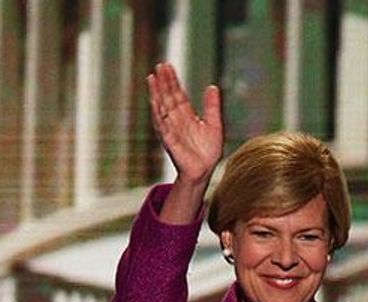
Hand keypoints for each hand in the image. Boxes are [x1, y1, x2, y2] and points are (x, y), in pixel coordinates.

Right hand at [147, 62, 222, 183]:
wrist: (205, 170)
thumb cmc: (208, 150)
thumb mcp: (214, 124)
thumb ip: (212, 106)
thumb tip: (213, 86)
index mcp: (186, 115)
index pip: (177, 94)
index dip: (172, 81)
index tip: (167, 67)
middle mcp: (176, 120)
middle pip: (168, 97)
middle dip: (164, 82)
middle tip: (160, 65)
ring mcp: (171, 129)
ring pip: (161, 107)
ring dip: (157, 93)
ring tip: (152, 78)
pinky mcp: (170, 140)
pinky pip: (162, 124)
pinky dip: (158, 112)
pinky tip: (154, 101)